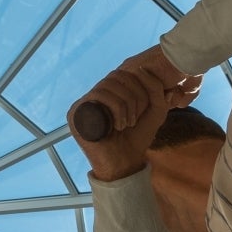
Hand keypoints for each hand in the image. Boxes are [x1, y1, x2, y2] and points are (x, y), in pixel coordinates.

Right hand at [68, 46, 199, 181]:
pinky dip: (114, 109)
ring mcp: (84, 103)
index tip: (144, 111)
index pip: (125, 73)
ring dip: (124, 105)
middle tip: (135, 118)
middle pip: (117, 76)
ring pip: (108, 85)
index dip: (140, 87)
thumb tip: (141, 69)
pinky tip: (117, 126)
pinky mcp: (76, 112)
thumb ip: (155, 88)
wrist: (125, 162)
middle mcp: (96, 94)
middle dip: (133, 96)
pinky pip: (98, 95)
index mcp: (111, 91)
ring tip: (127, 124)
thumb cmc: (138, 137)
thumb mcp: (155, 109)